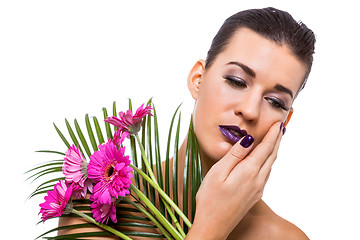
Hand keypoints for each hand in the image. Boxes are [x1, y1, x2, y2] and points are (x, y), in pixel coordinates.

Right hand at [186, 122, 282, 239]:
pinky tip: (265, 160)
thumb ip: (235, 155)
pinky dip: (269, 161)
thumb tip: (249, 139)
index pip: (265, 148)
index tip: (277, 122)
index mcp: (249, 171)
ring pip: (270, 165)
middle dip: (277, 140)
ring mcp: (258, 189)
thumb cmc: (210, 199)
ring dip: (274, 150)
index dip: (272, 134)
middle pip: (272, 155)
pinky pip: (266, 173)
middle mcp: (258, 180)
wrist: (213, 226)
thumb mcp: (218, 172)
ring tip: (275, 139)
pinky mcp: (254, 195)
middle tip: (280, 127)